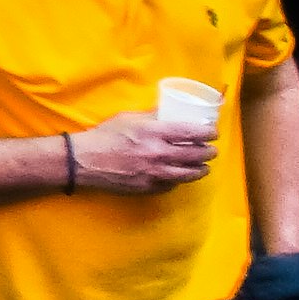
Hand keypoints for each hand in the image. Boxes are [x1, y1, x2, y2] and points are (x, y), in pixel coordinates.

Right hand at [75, 106, 225, 192]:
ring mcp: (155, 173)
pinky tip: (180, 175)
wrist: (85, 161)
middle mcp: (158, 154)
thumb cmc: (106, 136)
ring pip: (189, 174)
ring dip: (201, 169)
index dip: (207, 133)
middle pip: (195, 155)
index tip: (213, 133)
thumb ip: (152, 116)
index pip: (191, 133)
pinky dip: (179, 179)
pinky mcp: (150, 188)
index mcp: (153, 132)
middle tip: (211, 150)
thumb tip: (170, 112)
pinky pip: (173, 184)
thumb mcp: (129, 119)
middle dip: (208, 152)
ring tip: (204, 166)